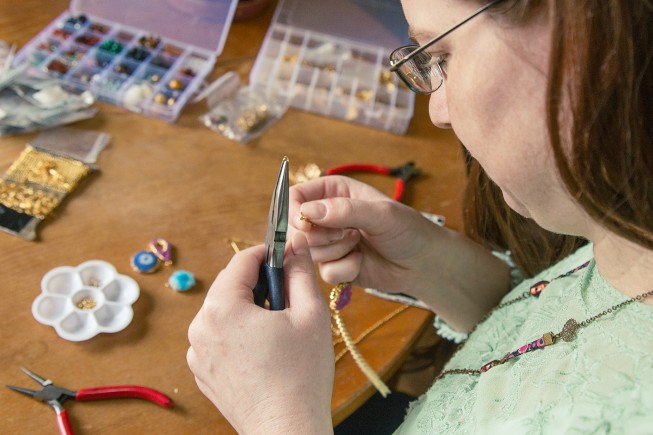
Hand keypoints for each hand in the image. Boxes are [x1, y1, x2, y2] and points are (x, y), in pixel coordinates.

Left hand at [187, 233, 333, 434]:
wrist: (287, 429)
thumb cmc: (301, 375)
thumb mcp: (309, 314)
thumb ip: (299, 273)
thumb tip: (295, 245)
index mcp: (222, 308)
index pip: (241, 261)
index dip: (267, 253)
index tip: (285, 255)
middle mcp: (200, 327)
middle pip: (229, 286)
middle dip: (258, 283)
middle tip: (287, 295)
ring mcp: (198, 352)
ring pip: (224, 311)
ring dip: (247, 308)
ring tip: (277, 328)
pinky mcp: (202, 372)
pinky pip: (218, 337)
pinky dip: (238, 333)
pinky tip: (263, 350)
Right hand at [290, 175, 441, 294]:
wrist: (423, 263)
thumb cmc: (408, 230)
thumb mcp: (380, 213)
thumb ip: (345, 210)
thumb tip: (307, 212)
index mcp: (334, 191)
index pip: (297, 196)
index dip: (294, 211)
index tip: (303, 224)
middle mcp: (327, 215)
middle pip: (296, 228)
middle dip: (319, 236)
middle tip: (348, 235)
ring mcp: (330, 242)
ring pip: (309, 252)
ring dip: (336, 252)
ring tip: (359, 245)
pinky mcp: (335, 266)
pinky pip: (324, 272)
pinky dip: (344, 269)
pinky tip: (361, 262)